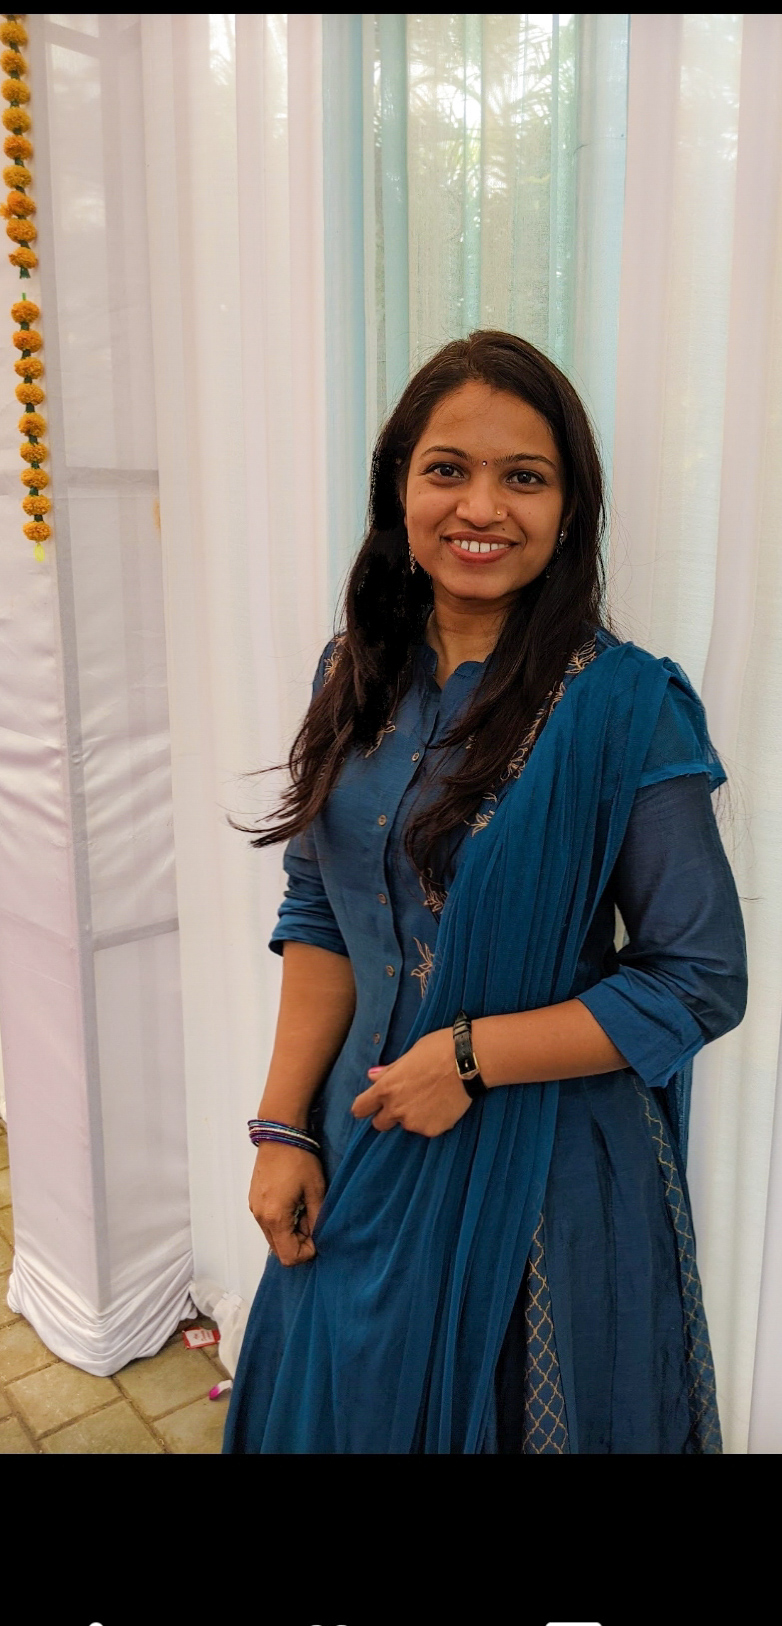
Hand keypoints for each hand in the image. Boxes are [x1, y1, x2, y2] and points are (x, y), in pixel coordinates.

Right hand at [248, 1142, 324, 1265]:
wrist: (279, 1135)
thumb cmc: (300, 1160)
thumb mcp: (316, 1190)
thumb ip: (317, 1219)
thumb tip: (318, 1237)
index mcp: (276, 1217)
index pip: (289, 1256)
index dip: (307, 1252)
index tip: (318, 1235)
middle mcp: (261, 1217)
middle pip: (279, 1250)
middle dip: (299, 1243)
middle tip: (312, 1220)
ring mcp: (255, 1209)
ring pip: (273, 1237)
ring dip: (290, 1232)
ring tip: (303, 1210)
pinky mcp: (254, 1201)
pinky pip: (268, 1224)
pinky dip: (281, 1222)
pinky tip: (293, 1203)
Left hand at [351, 1028, 472, 1137]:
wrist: (469, 1060)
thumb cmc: (438, 1050)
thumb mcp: (409, 1055)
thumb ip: (389, 1071)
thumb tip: (372, 1076)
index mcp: (385, 1089)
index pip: (360, 1109)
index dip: (364, 1107)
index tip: (369, 1105)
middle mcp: (396, 1109)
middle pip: (380, 1124)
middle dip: (388, 1115)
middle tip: (405, 1101)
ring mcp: (415, 1122)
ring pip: (406, 1125)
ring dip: (412, 1116)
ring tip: (431, 1098)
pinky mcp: (433, 1130)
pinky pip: (426, 1128)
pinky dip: (432, 1120)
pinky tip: (443, 1104)